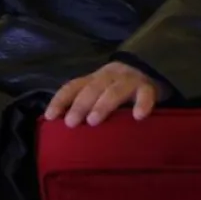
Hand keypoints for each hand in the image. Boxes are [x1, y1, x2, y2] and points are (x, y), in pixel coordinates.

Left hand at [45, 61, 166, 126]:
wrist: (151, 69)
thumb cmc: (119, 90)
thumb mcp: (100, 93)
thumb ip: (87, 106)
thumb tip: (62, 130)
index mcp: (94, 79)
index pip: (73, 86)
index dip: (60, 100)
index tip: (49, 117)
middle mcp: (109, 77)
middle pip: (92, 88)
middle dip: (80, 105)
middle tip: (70, 123)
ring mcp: (129, 81)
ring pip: (115, 90)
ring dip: (103, 104)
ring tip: (93, 121)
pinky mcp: (149, 87)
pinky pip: (146, 94)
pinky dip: (142, 104)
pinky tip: (138, 117)